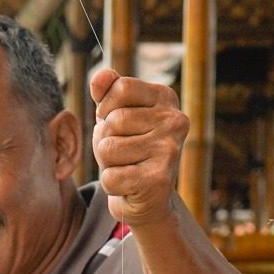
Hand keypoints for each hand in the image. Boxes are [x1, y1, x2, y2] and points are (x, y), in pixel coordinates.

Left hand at [89, 67, 189, 228]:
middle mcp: (175, 121)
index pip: (121, 88)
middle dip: (106, 139)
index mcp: (166, 98)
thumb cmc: (130, 149)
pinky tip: (129, 185)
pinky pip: (111, 177)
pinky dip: (112, 184)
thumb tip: (99, 76)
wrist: (148, 198)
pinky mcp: (159, 180)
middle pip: (113, 122)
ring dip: (108, 163)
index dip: (106, 107)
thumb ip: (107, 91)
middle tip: (123, 151)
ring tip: (127, 166)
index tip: (115, 122)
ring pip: (108, 149)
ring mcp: (170, 150)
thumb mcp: (116, 114)